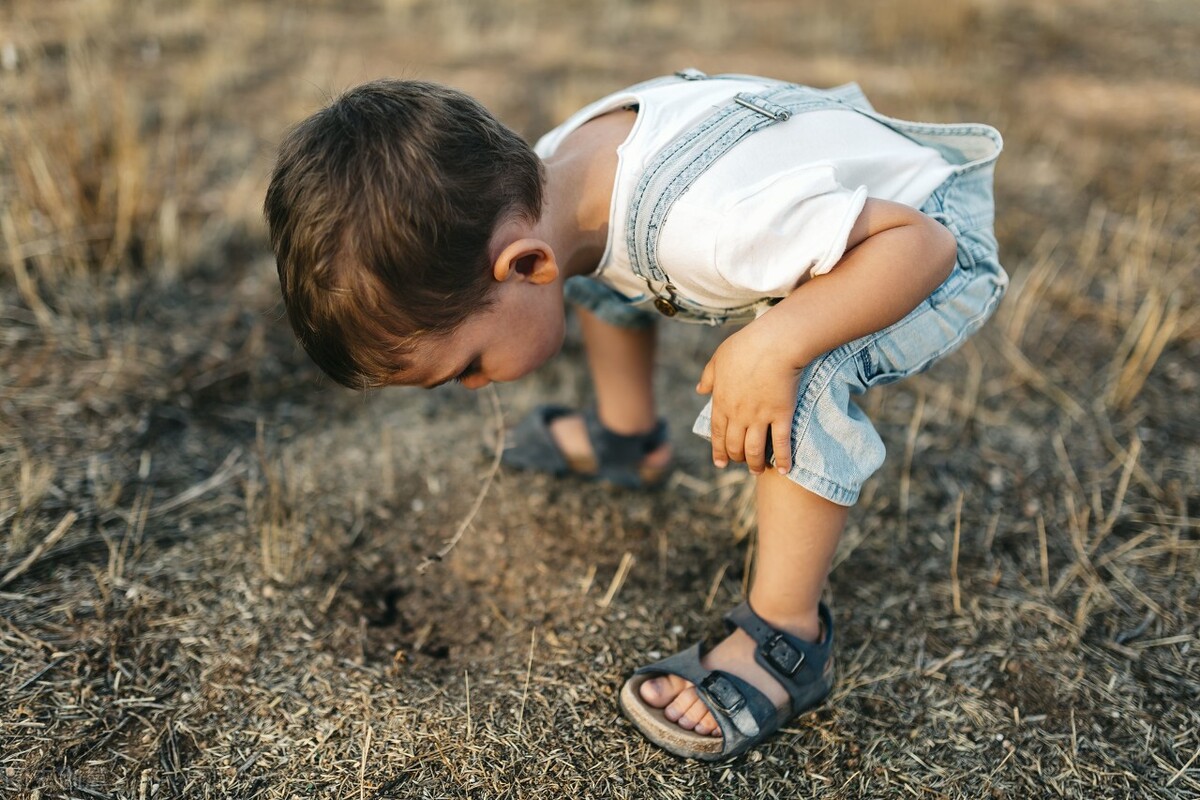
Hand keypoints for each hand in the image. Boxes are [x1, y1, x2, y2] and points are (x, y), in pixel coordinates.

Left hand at [696, 323, 801, 474]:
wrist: (773, 343)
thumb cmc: (745, 346)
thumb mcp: (718, 358)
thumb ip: (708, 377)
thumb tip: (700, 389)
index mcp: (721, 402)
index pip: (717, 433)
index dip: (718, 450)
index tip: (720, 463)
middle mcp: (738, 415)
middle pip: (735, 445)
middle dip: (736, 458)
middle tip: (741, 464)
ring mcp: (760, 417)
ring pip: (755, 450)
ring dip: (756, 464)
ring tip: (759, 471)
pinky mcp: (781, 415)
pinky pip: (781, 443)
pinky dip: (783, 459)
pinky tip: (784, 470)